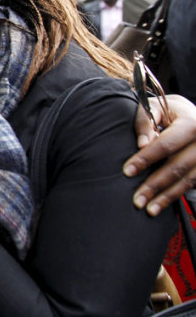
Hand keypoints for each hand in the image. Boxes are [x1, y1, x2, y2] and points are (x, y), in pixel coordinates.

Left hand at [125, 94, 195, 215]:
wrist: (193, 116)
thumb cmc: (169, 111)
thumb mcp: (156, 107)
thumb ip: (146, 121)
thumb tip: (142, 144)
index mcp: (191, 123)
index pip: (165, 145)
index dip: (145, 159)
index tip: (127, 171)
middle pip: (178, 166)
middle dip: (155, 184)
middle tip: (137, 200)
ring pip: (188, 180)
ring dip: (167, 197)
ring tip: (149, 209)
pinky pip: (192, 184)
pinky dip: (176, 195)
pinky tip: (162, 204)